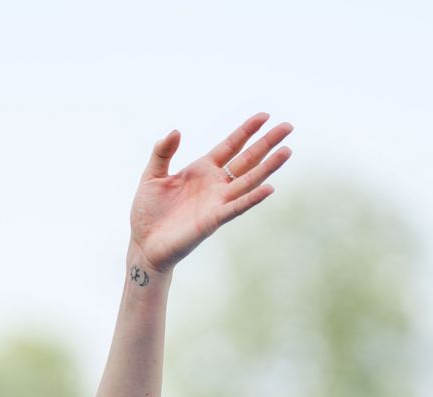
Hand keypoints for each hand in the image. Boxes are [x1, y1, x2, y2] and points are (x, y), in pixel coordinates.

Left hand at [129, 112, 292, 274]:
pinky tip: (269, 188)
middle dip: (267, 143)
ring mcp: (217, 201)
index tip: (265, 116)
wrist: (144, 243)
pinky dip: (252, 198)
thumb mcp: (152, 175)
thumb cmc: (148, 211)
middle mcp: (215, 184)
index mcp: (203, 169)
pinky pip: (236, 207)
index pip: (231, 145)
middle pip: (247, 159)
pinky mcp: (213, 220)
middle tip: (288, 126)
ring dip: (268, 167)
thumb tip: (175, 131)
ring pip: (248, 180)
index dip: (247, 130)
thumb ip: (163, 152)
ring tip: (287, 151)